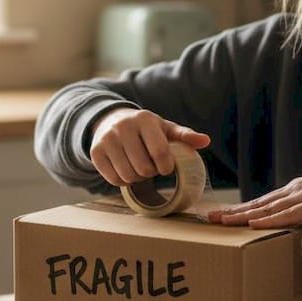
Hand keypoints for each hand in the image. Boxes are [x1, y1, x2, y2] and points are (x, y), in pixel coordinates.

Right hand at [90, 108, 210, 186]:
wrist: (110, 121)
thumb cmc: (145, 129)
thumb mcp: (165, 129)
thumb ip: (184, 136)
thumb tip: (206, 141)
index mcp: (145, 119)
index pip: (160, 153)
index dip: (166, 167)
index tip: (166, 167)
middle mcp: (123, 126)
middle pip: (144, 168)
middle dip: (151, 173)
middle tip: (150, 167)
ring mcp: (107, 139)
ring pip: (128, 176)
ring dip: (137, 179)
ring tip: (139, 169)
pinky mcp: (95, 152)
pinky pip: (113, 179)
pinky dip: (123, 181)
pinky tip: (126, 171)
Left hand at [208, 150, 301, 227]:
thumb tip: (299, 218)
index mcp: (293, 191)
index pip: (261, 202)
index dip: (241, 208)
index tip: (223, 213)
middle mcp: (291, 192)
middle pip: (256, 204)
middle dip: (232, 211)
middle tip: (210, 217)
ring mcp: (299, 198)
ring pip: (265, 209)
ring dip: (242, 216)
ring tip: (223, 221)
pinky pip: (286, 215)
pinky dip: (268, 220)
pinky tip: (253, 223)